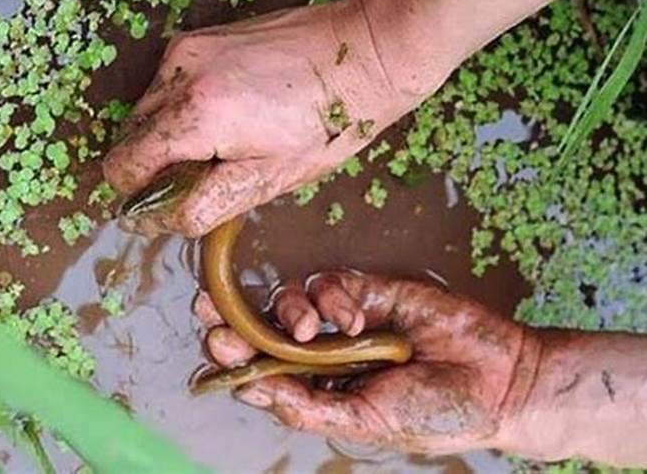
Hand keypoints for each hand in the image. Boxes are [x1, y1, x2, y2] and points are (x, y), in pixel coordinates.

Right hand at [103, 0, 450, 236]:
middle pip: (129, 138)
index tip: (169, 203)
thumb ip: (205, 205)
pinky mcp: (197, 39)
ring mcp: (185, 50)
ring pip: (145, 111)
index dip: (139, 196)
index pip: (124, 167)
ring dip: (168, 137)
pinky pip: (166, 86)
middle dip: (155, 166)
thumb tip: (159, 220)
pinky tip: (225, 115)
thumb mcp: (268, 180)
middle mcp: (179, 74)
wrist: (362, 53)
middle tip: (206, 175)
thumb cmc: (327, 123)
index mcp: (196, 116)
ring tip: (221, 144)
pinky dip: (181, 110)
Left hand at [193, 270, 540, 453]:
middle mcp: (324, 353)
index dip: (234, 355)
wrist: (496, 380)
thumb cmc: (434, 412)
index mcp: (319, 389)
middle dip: (234, 318)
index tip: (213, 344)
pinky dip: (334, 297)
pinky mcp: (368, 289)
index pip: (262, 369)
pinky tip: (355, 319)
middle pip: (264, 328)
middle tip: (209, 310)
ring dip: (288, 311)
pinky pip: (330, 284)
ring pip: (290, 301)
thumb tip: (252, 389)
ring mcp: (344, 319)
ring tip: (309, 331)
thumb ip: (310, 405)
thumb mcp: (366, 421)